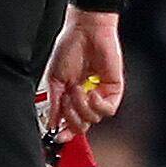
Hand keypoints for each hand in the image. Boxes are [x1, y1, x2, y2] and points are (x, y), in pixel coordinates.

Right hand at [49, 8, 124, 133]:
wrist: (85, 30)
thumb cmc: (69, 48)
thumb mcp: (55, 80)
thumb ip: (54, 104)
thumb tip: (52, 123)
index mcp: (70, 96)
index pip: (70, 122)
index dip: (64, 132)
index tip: (57, 135)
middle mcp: (86, 98)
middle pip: (82, 125)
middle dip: (72, 118)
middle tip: (66, 103)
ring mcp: (100, 94)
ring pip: (93, 119)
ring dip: (82, 107)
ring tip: (78, 90)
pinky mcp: (113, 89)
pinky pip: (108, 110)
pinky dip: (98, 105)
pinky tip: (92, 92)